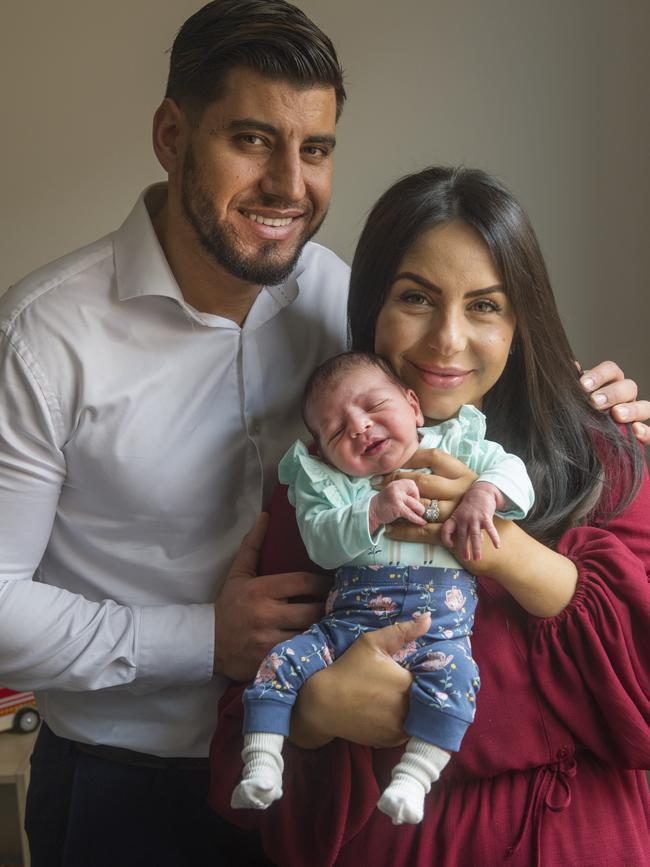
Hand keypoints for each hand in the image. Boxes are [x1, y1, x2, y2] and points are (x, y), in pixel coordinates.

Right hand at [214, 514, 331, 680]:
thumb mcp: (238, 574)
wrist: (208, 644)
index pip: (304, 582)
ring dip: (324, 629)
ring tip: (334, 623)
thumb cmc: (229, 606)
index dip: (324, 583)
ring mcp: (269, 641)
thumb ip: (253, 545)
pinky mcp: (270, 661)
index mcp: (261, 590)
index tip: (332, 583)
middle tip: (338, 605)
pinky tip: (320, 644)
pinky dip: (312, 649)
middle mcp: (266, 615)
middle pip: (313, 610)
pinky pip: (301, 654)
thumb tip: (266, 515)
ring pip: (310, 634)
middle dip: (328, 608)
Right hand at [290, 614, 430, 748]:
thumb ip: (402, 631)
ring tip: (404, 696)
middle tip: (412, 682)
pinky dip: (405, 722)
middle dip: (424, 691)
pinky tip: (393, 710)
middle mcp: (408, 709)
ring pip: (420, 717)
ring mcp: (400, 728)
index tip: (421, 670)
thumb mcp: (371, 643)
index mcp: (407, 683)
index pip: (433, 680)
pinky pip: (408, 731)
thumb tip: (428, 618)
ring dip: (417, 708)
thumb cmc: (348, 669)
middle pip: (428, 700)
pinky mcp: (391, 741)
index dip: (430, 675)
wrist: (323, 703)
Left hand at [379, 449, 476, 543]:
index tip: (393, 460)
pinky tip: (391, 529)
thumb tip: (415, 457)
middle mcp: (461, 490)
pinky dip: (404, 531)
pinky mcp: (452, 532)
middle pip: (423, 481)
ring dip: (399, 505)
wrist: (494, 533)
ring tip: (382, 502)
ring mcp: (456, 512)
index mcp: (463, 474)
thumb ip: (445, 471)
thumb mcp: (465, 481)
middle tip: (378, 482)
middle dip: (397, 480)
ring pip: (421, 505)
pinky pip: (422, 530)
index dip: (411, 457)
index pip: (434, 457)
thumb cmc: (473, 502)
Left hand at [441, 481, 501, 560]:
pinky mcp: (485, 517)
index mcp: (455, 518)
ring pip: (474, 536)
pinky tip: (497, 546)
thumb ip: (468, 529)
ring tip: (477, 558)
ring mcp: (474, 518)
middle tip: (466, 559)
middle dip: (463, 549)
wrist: (480, 491)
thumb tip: (478, 543)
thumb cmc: (471, 506)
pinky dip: (494, 538)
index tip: (451, 546)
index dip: (446, 539)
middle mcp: (463, 519)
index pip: (446, 530)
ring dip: (476, 548)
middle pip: (462, 536)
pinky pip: (490, 529)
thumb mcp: (464, 516)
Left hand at [580, 360, 649, 444]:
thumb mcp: (574, 400)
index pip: (611, 370)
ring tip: (617, 414)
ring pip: (645, 406)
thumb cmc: (578, 415)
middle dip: (612, 393)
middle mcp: (625, 397)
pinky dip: (646, 432)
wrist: (581, 441)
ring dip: (632, 410)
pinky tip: (636, 431)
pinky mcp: (640, 435)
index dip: (599, 375)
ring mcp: (635, 415)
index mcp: (609, 383)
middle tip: (595, 402)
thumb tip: (570, 367)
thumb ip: (575, 386)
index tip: (583, 385)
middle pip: (628, 387)